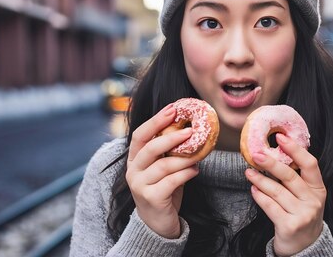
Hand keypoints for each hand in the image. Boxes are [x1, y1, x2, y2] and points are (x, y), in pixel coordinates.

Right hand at [126, 104, 199, 237]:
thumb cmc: (163, 190)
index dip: (155, 121)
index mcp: (134, 159)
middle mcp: (133, 171)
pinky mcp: (151, 199)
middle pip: (150, 148)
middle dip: (171, 137)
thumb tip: (189, 128)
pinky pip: (171, 181)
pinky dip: (186, 174)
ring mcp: (139, 186)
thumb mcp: (163, 168)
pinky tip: (195, 170)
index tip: (172, 109)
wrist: (157, 224)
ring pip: (164, 165)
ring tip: (200, 154)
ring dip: (185, 158)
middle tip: (191, 131)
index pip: (140, 135)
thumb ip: (169, 152)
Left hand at [245, 134, 326, 255]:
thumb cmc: (302, 215)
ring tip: (248, 172)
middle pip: (290, 176)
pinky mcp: (289, 226)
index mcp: (318, 189)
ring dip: (259, 180)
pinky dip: (259, 196)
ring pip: (276, 191)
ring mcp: (302, 214)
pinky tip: (253, 190)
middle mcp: (313, 201)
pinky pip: (270, 206)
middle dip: (270, 163)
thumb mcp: (306, 196)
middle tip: (256, 154)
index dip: (295, 149)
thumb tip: (273, 154)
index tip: (281, 137)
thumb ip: (296, 179)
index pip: (310, 164)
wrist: (305, 247)